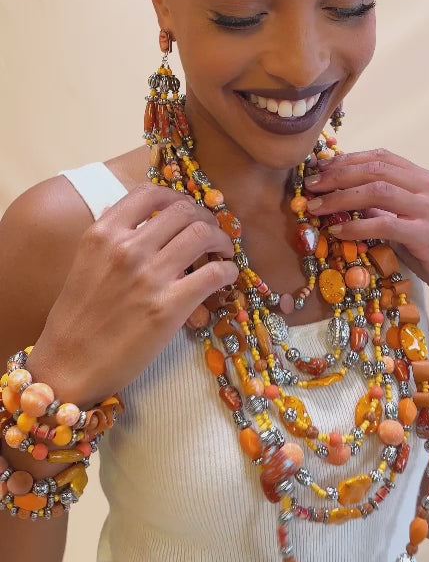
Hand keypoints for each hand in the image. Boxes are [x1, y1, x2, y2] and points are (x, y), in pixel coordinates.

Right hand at [28, 183, 237, 407]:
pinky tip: (225, 278)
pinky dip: (227, 271)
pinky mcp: (169, 307)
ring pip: (203, 235)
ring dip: (221, 241)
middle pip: (184, 211)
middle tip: (212, 235)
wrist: (68, 367)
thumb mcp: (83, 265)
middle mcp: (126, 248)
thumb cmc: (75, 320)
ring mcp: (149, 276)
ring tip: (222, 253)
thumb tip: (130, 215)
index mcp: (102, 234)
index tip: (187, 211)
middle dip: (205, 219)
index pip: (149, 194)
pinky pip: (215, 274)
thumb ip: (108, 239)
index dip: (176, 198)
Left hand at [305, 148, 428, 311]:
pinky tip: (337, 229)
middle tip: (310, 186)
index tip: (320, 168)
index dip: (347, 160)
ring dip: (340, 197)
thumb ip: (381, 207)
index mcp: (426, 179)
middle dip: (337, 176)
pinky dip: (356, 225)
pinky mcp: (428, 235)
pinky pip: (384, 224)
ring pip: (377, 191)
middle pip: (375, 170)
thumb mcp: (406, 222)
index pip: (382, 157)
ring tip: (316, 207)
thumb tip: (341, 196)